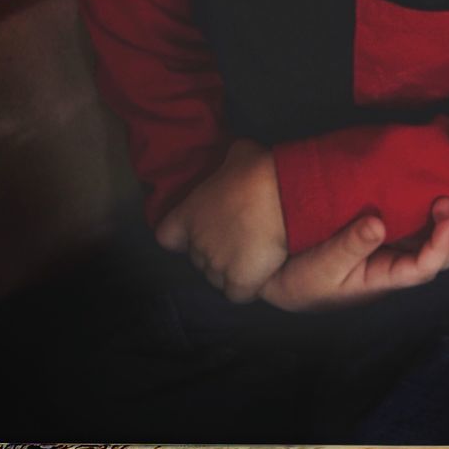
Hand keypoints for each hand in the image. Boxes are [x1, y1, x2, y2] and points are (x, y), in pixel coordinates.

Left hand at [155, 139, 286, 302]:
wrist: (282, 198)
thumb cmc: (258, 172)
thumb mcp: (238, 154)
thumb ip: (227, 164)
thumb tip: (234, 156)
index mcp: (188, 214)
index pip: (167, 236)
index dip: (180, 235)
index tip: (195, 231)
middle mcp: (197, 244)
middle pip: (197, 258)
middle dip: (214, 251)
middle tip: (237, 237)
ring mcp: (216, 267)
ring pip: (216, 278)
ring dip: (230, 270)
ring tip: (251, 254)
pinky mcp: (238, 284)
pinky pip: (237, 295)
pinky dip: (248, 287)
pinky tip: (261, 272)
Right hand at [260, 197, 448, 311]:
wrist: (279, 276)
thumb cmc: (300, 279)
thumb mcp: (321, 267)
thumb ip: (350, 246)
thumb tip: (378, 224)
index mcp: (381, 279)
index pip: (423, 268)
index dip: (442, 244)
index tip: (447, 215)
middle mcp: (389, 266)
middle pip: (435, 257)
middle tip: (446, 199)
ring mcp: (384, 251)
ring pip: (425, 240)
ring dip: (436, 220)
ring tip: (438, 191)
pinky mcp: (375, 235)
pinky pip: (406, 225)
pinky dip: (418, 210)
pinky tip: (418, 191)